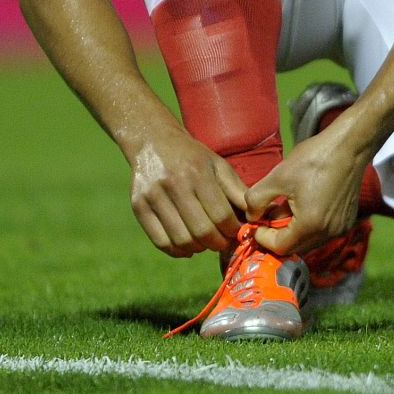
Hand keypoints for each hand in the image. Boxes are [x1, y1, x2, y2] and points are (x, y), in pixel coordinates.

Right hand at [128, 131, 248, 256]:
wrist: (154, 142)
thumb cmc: (193, 157)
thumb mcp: (219, 165)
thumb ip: (237, 191)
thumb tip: (255, 217)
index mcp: (198, 172)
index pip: (220, 215)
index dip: (232, 230)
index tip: (238, 233)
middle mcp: (174, 184)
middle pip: (201, 231)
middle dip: (218, 243)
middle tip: (223, 242)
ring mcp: (153, 196)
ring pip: (181, 240)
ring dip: (199, 249)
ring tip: (206, 243)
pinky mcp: (138, 207)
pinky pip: (160, 242)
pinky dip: (177, 251)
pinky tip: (188, 247)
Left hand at [244, 120, 368, 255]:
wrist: (349, 145)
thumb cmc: (314, 158)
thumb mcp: (278, 176)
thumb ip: (256, 200)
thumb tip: (251, 216)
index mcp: (310, 224)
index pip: (280, 247)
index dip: (263, 237)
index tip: (257, 222)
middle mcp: (328, 232)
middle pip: (295, 247)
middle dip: (278, 234)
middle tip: (270, 213)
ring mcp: (340, 228)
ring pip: (308, 240)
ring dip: (293, 229)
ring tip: (287, 205)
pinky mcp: (346, 221)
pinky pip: (321, 232)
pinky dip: (309, 225)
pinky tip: (305, 203)